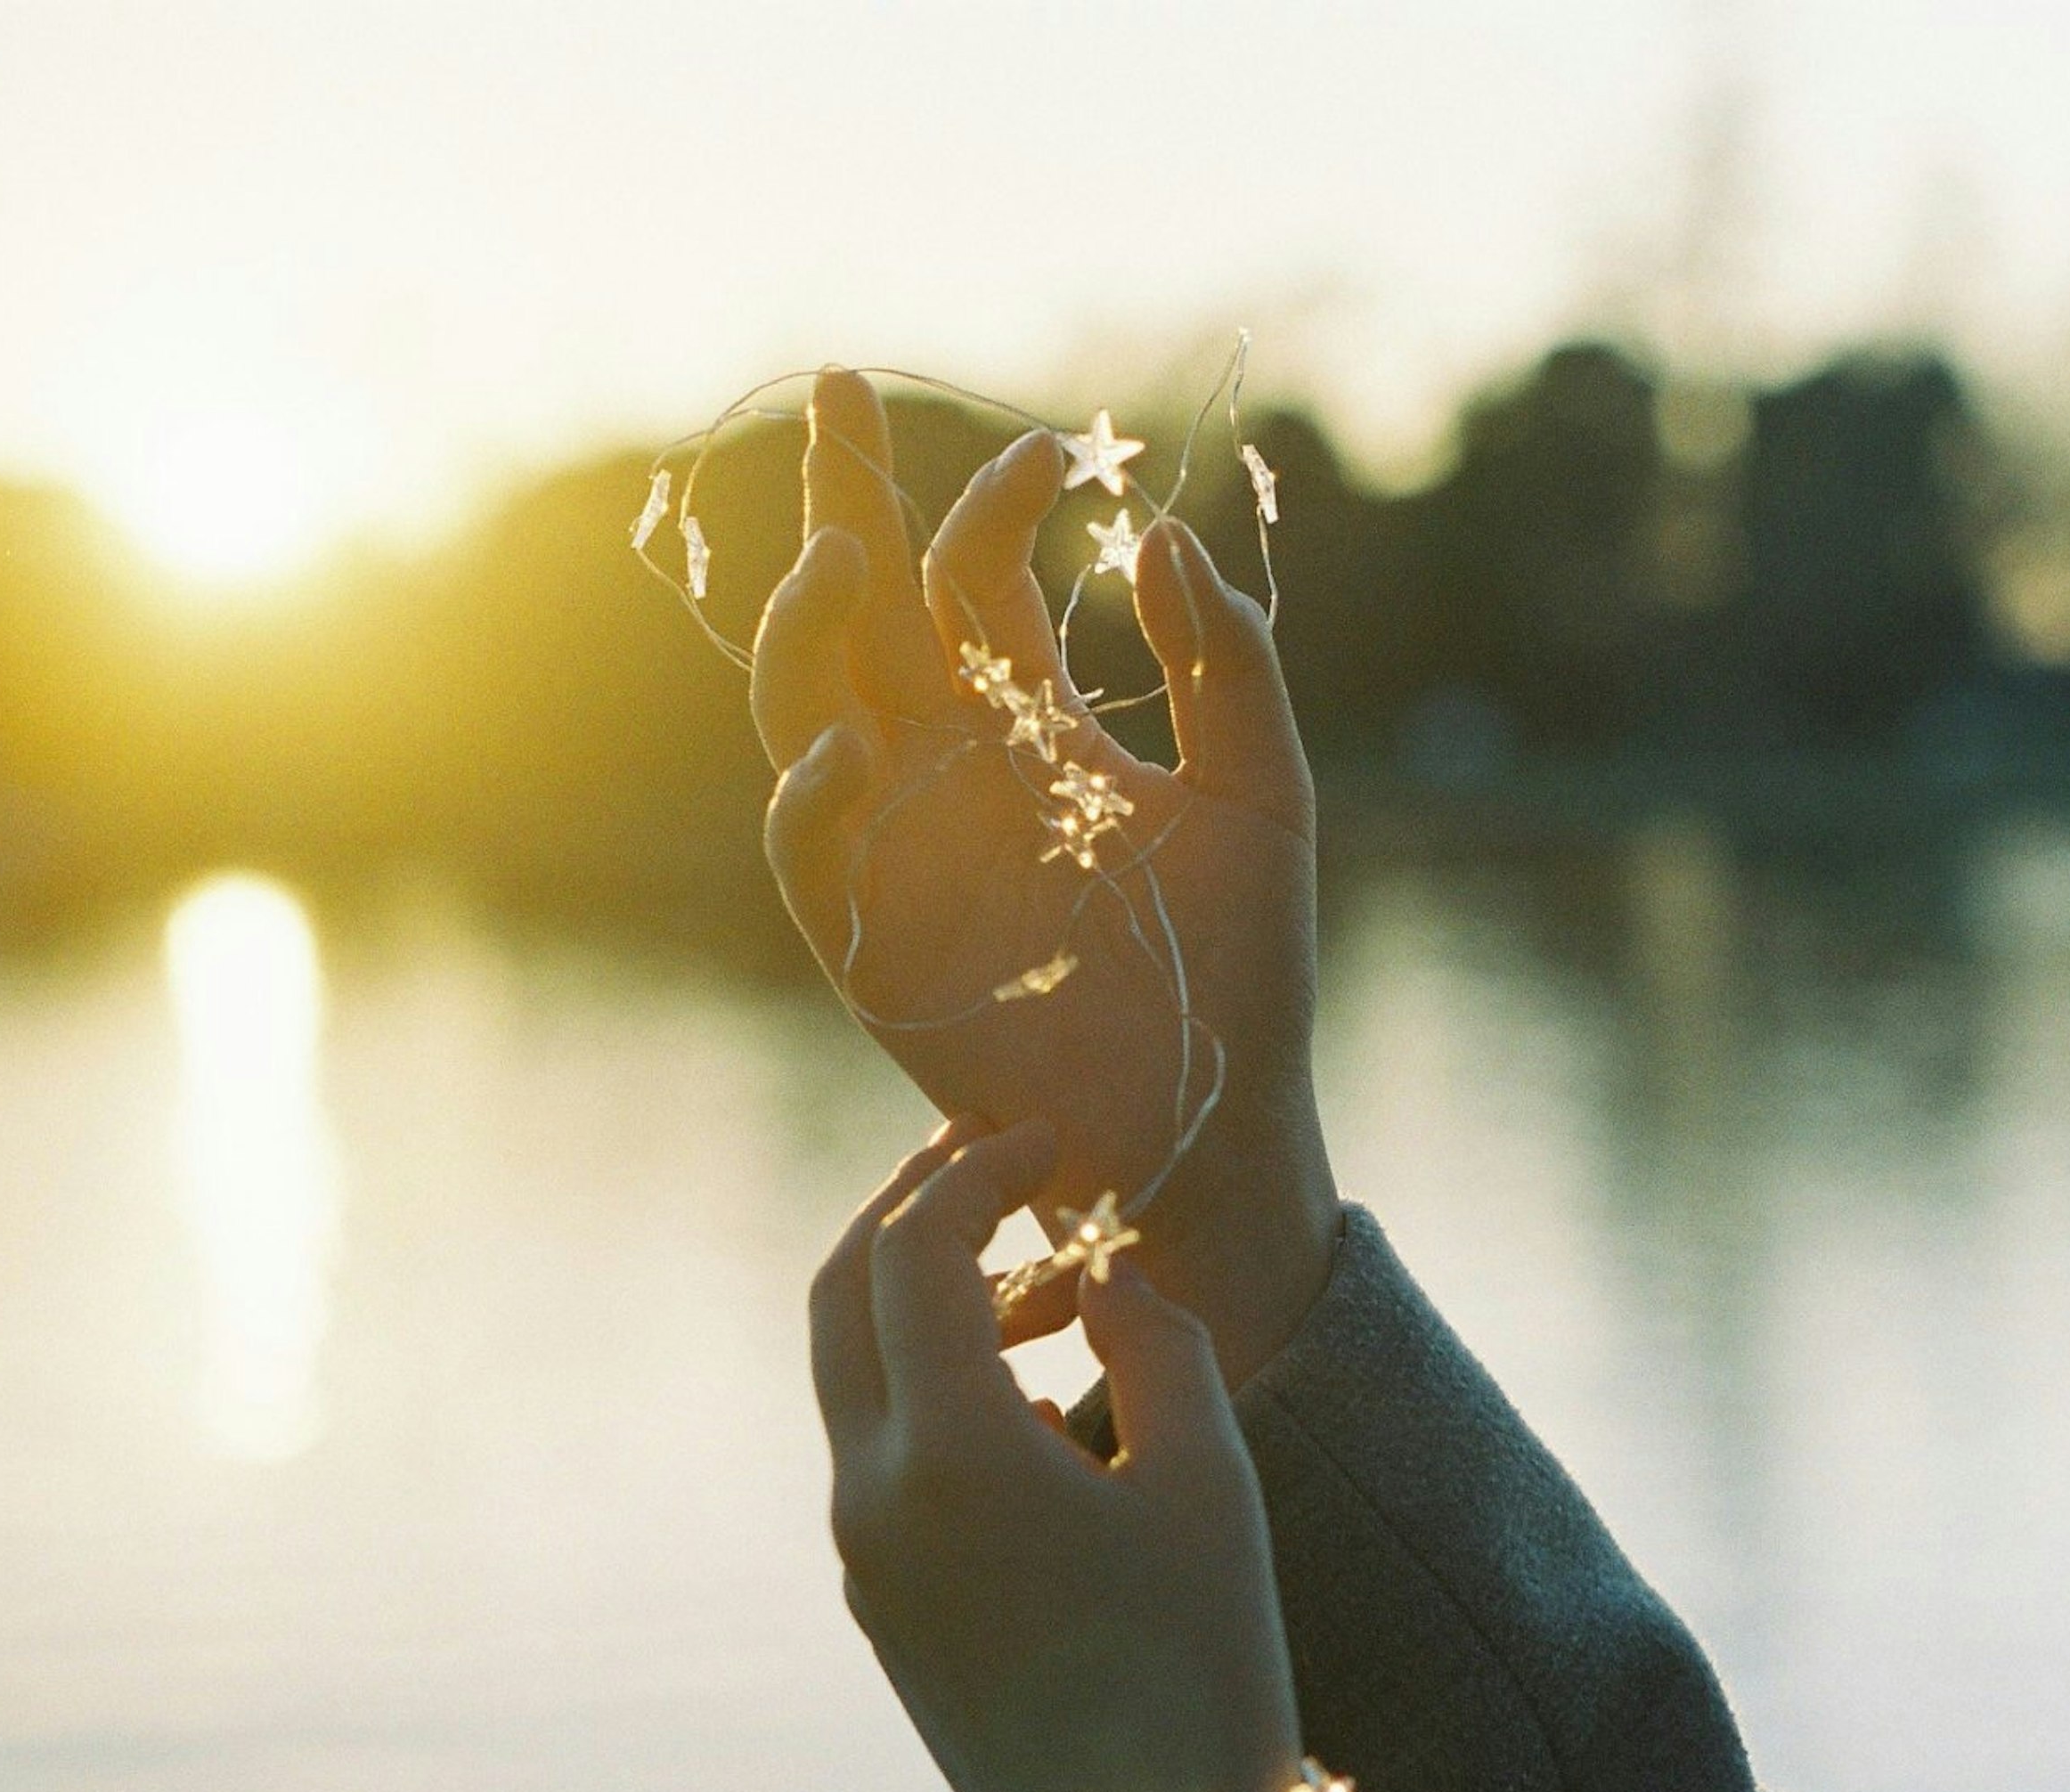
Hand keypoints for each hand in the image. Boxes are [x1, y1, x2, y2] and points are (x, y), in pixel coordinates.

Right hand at [751, 372, 1337, 1380]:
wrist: (1210, 1125)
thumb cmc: (1242, 971)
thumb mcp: (1264, 793)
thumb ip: (1227, 665)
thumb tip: (1159, 536)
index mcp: (1028, 727)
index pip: (970, 581)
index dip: (994, 502)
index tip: (1055, 452)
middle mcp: (941, 771)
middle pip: (859, 610)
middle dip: (840, 499)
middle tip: (839, 388)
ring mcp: (893, 849)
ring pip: (805, 706)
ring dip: (807, 629)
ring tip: (846, 557)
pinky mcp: (868, 943)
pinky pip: (808, 853)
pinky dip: (812, 796)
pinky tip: (856, 746)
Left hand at [814, 1116, 1306, 1791]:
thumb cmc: (1206, 1672)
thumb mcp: (1210, 1484)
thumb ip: (1154, 1342)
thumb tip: (1103, 1272)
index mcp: (944, 1451)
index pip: (915, 1250)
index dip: (975, 1171)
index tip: (1048, 1140)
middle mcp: (871, 1496)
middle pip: (842, 1296)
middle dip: (913, 1213)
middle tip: (1003, 1170)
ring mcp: (865, 1560)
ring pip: (855, 1378)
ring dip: (933, 1306)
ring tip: (1067, 1292)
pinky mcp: (884, 1612)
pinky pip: (882, 1458)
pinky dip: (938, 1391)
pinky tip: (1049, 1403)